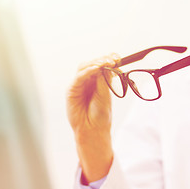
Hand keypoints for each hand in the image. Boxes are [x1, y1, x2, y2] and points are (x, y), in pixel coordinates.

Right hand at [67, 54, 119, 182]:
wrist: (93, 130)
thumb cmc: (100, 115)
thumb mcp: (106, 95)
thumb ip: (104, 80)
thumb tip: (106, 65)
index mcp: (98, 81)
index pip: (101, 65)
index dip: (108, 59)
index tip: (118, 58)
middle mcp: (87, 81)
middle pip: (92, 63)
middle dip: (103, 59)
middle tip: (113, 60)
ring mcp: (79, 85)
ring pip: (84, 67)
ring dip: (95, 63)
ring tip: (105, 63)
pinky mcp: (71, 90)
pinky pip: (79, 77)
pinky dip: (88, 71)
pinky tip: (96, 69)